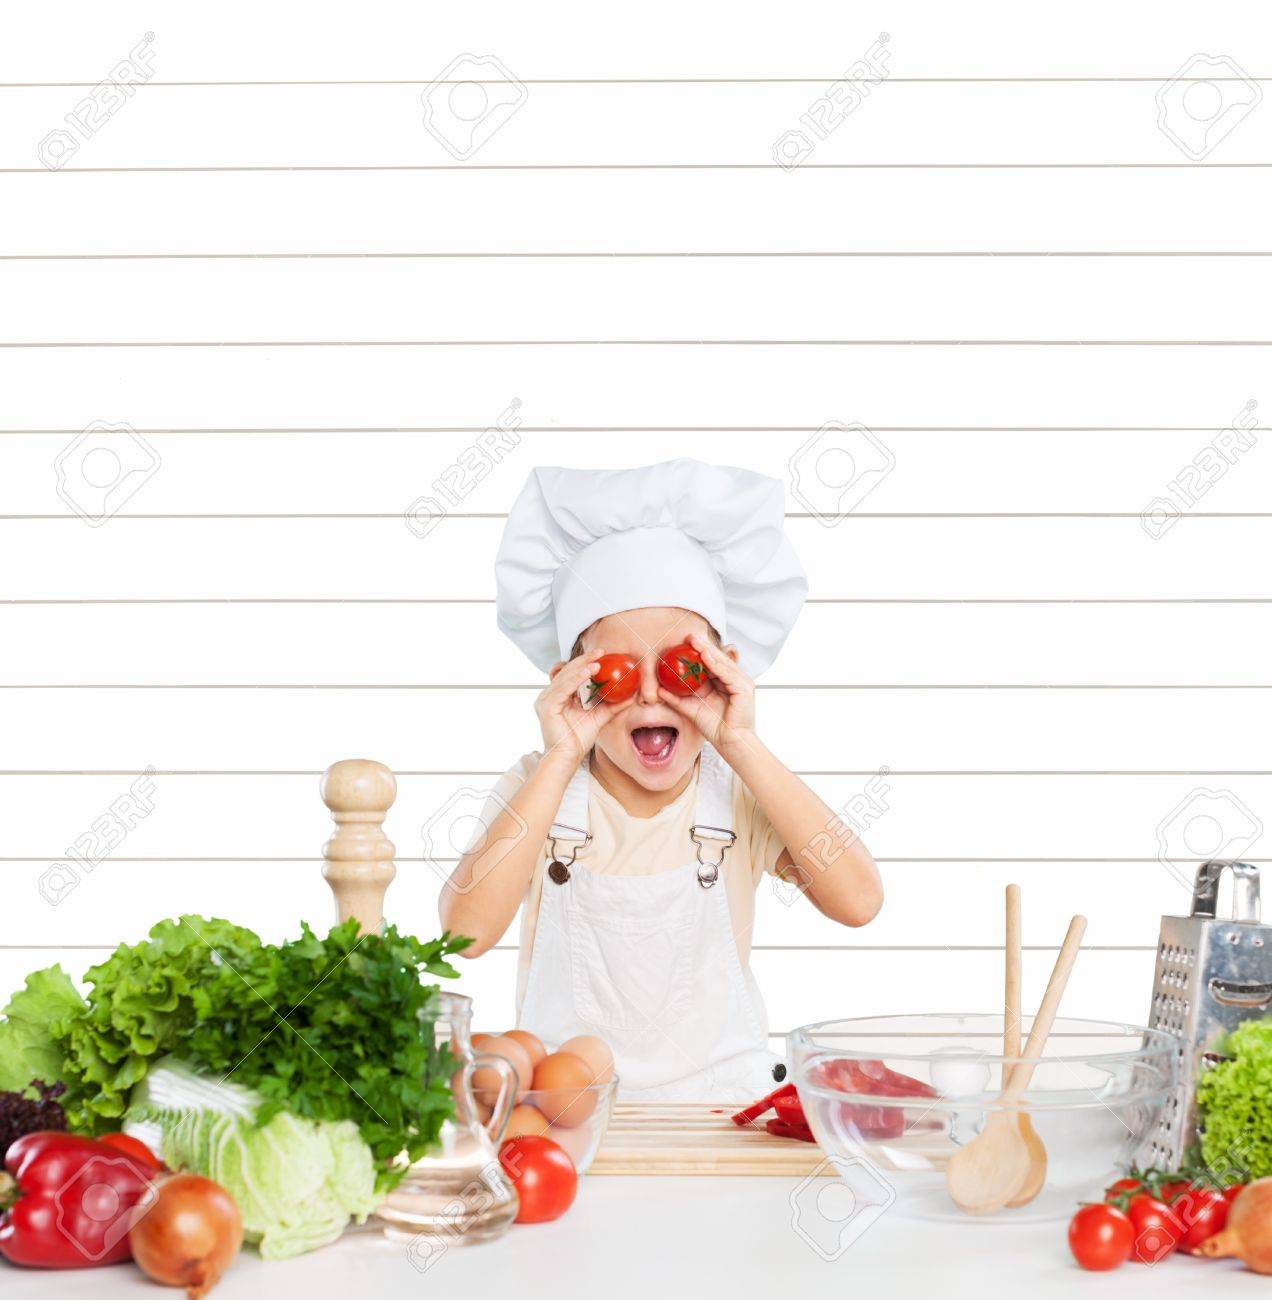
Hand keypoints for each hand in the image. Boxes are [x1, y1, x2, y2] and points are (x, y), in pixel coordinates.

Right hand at [535, 648, 634, 766]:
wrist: (567, 757)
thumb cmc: (578, 739)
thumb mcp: (599, 717)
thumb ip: (612, 705)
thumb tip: (631, 695)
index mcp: (559, 695)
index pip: (571, 673)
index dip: (585, 662)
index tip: (601, 654)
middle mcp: (549, 694)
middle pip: (567, 670)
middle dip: (584, 659)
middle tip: (601, 651)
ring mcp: (545, 699)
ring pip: (565, 676)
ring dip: (581, 666)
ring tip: (597, 661)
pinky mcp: (547, 706)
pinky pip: (563, 687)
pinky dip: (576, 678)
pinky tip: (589, 672)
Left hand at [657, 632, 757, 761]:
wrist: (729, 742)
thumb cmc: (715, 727)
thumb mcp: (692, 709)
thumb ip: (677, 699)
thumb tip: (658, 691)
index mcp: (724, 682)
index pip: (711, 663)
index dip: (698, 652)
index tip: (684, 643)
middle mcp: (734, 680)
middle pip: (717, 659)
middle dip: (703, 647)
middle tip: (689, 636)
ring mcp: (741, 683)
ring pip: (722, 663)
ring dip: (709, 651)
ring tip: (696, 642)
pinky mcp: (744, 688)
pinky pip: (728, 673)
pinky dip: (717, 665)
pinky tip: (706, 657)